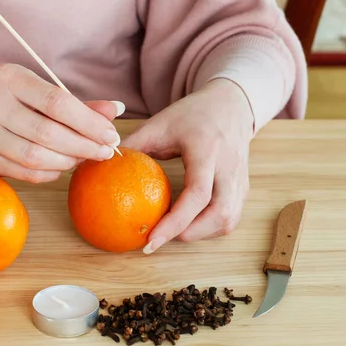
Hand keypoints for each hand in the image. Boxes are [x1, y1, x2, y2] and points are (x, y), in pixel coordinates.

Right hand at [0, 63, 123, 182]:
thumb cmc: (4, 104)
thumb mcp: (35, 93)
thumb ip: (75, 104)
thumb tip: (115, 110)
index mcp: (10, 78)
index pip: (57, 101)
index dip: (89, 121)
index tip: (110, 134)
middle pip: (48, 132)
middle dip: (84, 145)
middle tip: (105, 151)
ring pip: (37, 156)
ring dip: (69, 161)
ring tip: (85, 158)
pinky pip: (25, 172)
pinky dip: (50, 173)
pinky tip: (62, 167)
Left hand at [121, 78, 253, 253]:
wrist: (230, 104)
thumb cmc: (191, 114)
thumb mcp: (159, 124)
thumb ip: (133, 145)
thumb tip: (101, 167)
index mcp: (208, 149)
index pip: (197, 194)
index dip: (175, 222)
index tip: (150, 241)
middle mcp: (229, 166)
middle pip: (220, 214)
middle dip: (189, 234)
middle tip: (159, 239)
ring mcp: (240, 178)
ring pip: (229, 219)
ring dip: (201, 233)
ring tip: (173, 233)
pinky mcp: (244, 186)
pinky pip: (232, 216)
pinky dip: (211, 227)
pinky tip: (191, 225)